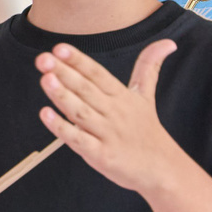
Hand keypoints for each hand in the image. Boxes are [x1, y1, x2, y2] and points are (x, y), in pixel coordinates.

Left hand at [36, 41, 187, 195]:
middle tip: (43, 59)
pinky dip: (62, 128)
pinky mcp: (101, 154)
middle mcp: (114, 112)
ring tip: (45, 79)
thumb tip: (168, 42)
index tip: (59, 48)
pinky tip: (45, 115)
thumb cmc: (146, 130)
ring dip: (62, 96)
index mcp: (121, 96)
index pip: (97, 74)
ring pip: (81, 112)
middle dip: (64, 73)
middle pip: (86, 90)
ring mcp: (107, 134)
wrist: (162, 169)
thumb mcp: (146, 96)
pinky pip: (79, 140)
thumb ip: (149, 67)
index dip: (79, 61)